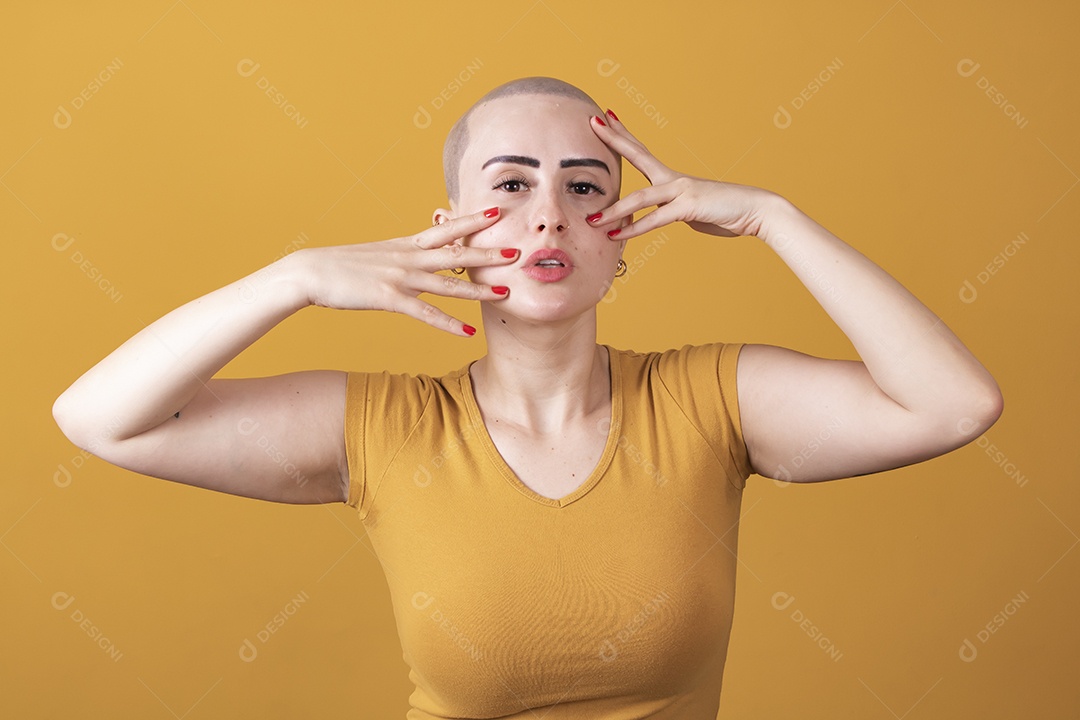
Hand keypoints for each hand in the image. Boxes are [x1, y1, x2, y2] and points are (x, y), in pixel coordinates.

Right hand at [294, 207, 516, 335]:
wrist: (309, 272)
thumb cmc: (340, 266)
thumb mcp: (376, 254)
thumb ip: (400, 255)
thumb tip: (418, 255)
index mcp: (405, 245)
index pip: (446, 229)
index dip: (472, 220)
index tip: (497, 211)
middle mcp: (407, 258)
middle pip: (456, 253)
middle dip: (488, 252)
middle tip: (518, 250)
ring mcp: (399, 278)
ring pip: (448, 284)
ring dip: (478, 290)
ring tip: (505, 292)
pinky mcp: (389, 299)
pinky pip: (425, 314)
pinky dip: (448, 324)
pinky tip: (467, 332)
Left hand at [587, 112, 780, 240]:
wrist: (755, 211)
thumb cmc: (725, 211)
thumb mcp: (691, 210)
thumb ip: (672, 210)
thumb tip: (662, 214)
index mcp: (672, 178)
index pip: (642, 151)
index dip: (623, 136)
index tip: (607, 119)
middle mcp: (673, 179)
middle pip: (638, 155)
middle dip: (614, 139)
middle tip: (594, 122)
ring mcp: (681, 191)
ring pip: (640, 197)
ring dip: (614, 210)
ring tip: (592, 218)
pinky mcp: (689, 207)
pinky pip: (656, 219)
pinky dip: (635, 229)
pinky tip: (617, 235)